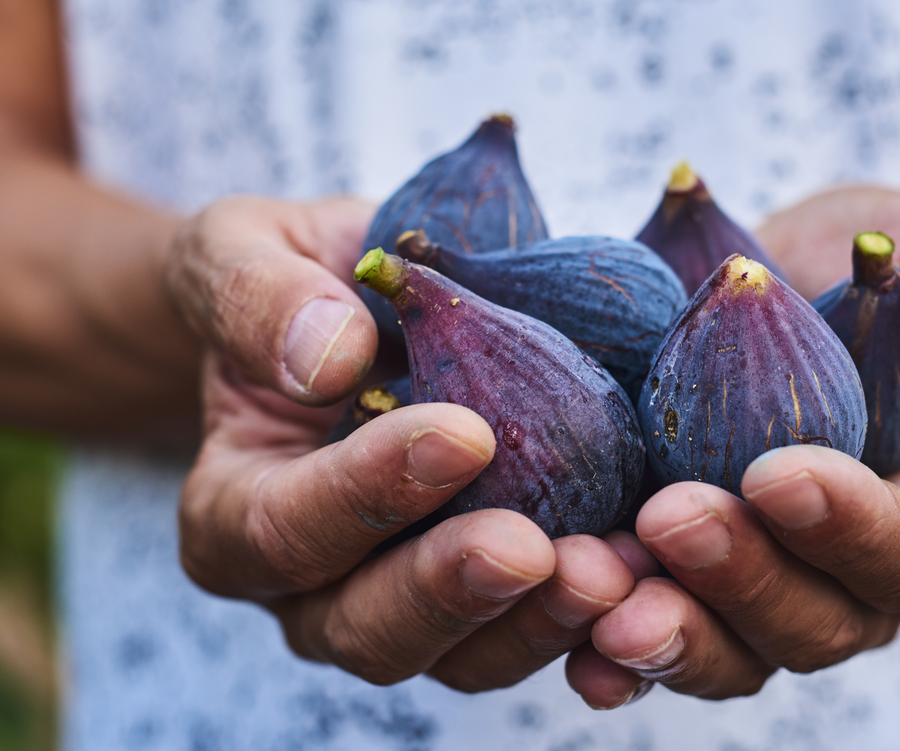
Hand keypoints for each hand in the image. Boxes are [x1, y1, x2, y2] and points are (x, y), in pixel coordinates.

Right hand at [166, 196, 637, 687]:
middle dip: (453, 590)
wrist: (358, 312)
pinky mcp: (492, 599)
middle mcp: (313, 584)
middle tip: (532, 548)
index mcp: (235, 508)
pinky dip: (592, 619)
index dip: (367, 493)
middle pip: (366, 627)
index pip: (282, 528)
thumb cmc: (292, 283)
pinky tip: (650, 574)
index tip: (461, 435)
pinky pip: (534, 633)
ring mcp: (406, 602)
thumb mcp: (246, 255)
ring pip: (461, 658)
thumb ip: (259, 299)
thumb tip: (328, 359)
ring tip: (612, 570)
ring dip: (535, 622)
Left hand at [564, 187, 899, 706]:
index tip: (777, 474)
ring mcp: (768, 595)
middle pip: (815, 621)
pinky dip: (607, 650)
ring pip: (730, 651)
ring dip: (664, 627)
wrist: (804, 292)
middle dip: (740, 578)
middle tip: (670, 519)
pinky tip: (563, 637)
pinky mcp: (686, 584)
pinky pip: (654, 641)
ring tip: (593, 582)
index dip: (852, 526)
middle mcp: (859, 580)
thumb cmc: (899, 271)